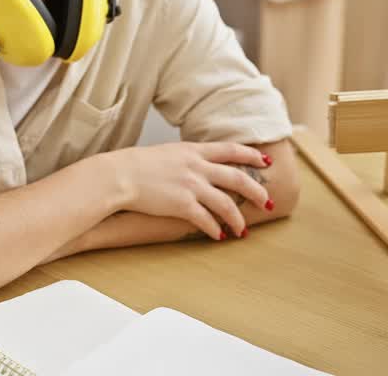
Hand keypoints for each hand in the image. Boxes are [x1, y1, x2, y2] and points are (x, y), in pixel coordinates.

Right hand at [106, 142, 271, 239]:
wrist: (119, 175)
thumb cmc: (136, 165)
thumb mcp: (166, 153)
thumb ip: (184, 159)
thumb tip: (194, 167)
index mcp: (193, 151)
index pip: (231, 150)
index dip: (251, 156)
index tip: (265, 161)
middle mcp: (197, 167)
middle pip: (238, 178)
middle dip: (257, 191)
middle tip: (267, 203)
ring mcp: (191, 185)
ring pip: (226, 203)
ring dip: (237, 219)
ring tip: (242, 231)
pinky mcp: (182, 204)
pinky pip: (206, 220)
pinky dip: (215, 229)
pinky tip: (218, 237)